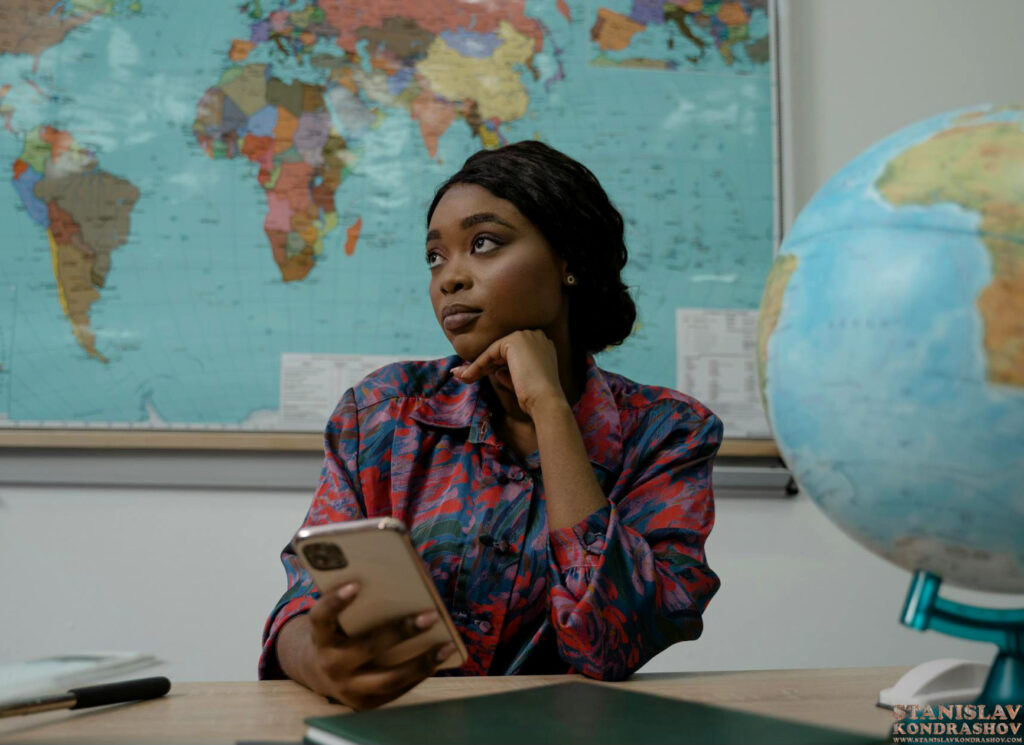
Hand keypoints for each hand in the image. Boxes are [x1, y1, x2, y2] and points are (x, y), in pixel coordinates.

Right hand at [303, 583, 456, 709]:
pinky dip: (419, 674)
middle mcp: (330, 665)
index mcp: (320, 638)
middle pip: (367, 648)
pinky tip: (438, 659)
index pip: (321, 618)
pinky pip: (396, 691)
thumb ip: (354, 606)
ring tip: (447, 646)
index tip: (356, 584)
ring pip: (388, 678)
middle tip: (431, 616)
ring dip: (421, 662)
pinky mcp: (364, 703)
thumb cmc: (337, 633)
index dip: (335, 602)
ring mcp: (347, 689)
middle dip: (402, 632)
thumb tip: (399, 583)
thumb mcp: (336, 620)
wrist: (318, 672)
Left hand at [451, 330, 566, 416]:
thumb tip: (494, 371)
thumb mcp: (520, 380)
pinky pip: (490, 354)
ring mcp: (525, 336)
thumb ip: (508, 371)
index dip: (492, 365)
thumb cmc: (535, 396)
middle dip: (481, 365)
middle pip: (500, 351)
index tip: (476, 376)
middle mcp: (535, 336)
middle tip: (463, 376)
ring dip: (475, 366)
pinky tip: (466, 376)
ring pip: (493, 352)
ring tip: (461, 377)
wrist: (545, 401)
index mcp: (541, 345)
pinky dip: (477, 366)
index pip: (511, 353)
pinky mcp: (514, 341)